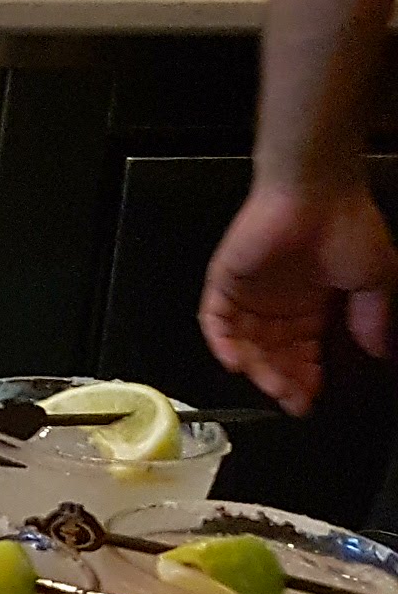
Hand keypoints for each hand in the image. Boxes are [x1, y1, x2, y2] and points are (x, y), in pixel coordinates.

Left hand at [199, 181, 397, 413]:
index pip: (301, 352)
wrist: (317, 192)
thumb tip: (379, 352)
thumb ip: (372, 318)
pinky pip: (215, 318)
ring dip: (256, 368)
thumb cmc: (348, 227)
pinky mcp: (225, 279)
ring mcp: (250, 292)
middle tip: (292, 400)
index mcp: (311, 304)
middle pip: (272, 353)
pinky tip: (235, 363)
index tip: (310, 401)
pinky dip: (221, 343)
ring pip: (245, 342)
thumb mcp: (374, 280)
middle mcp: (279, 302)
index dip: (305, 377)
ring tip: (272, 387)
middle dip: (282, 380)